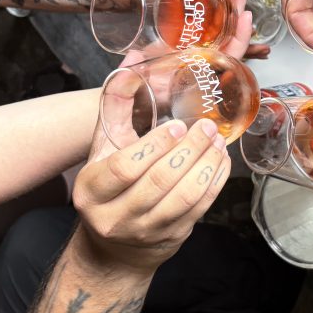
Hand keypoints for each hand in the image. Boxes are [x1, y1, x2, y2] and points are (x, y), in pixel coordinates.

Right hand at [72, 119, 231, 277]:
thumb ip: (115, 107)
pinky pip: (199, 208)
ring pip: (183, 197)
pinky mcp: (172, 237)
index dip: (155, 145)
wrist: (114, 246)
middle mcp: (115, 217)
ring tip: (216, 141)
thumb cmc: (110, 186)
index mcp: (91, 192)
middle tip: (206, 127)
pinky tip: (220, 160)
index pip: (124, 168)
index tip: (178, 126)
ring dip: (206, 165)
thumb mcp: (103, 147)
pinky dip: (215, 181)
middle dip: (188, 150)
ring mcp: (145, 231)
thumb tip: (130, 67)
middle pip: (158, 182)